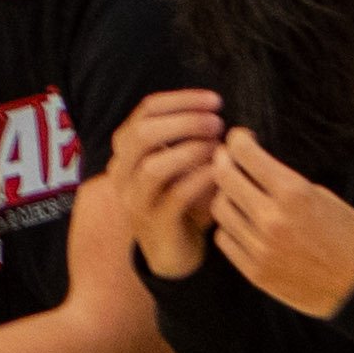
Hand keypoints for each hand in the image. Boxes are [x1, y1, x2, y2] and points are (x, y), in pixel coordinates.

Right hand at [118, 86, 226, 279]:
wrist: (174, 252)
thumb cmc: (184, 201)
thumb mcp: (184, 164)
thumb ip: (195, 139)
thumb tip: (230, 120)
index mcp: (128, 150)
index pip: (146, 111)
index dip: (181, 100)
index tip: (215, 101)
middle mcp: (124, 173)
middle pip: (142, 134)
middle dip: (184, 122)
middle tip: (217, 123)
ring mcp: (136, 200)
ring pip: (153, 167)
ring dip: (189, 150)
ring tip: (218, 147)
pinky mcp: (156, 224)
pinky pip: (176, 196)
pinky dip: (200, 179)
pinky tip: (219, 172)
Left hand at [208, 129, 353, 319]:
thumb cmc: (351, 236)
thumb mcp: (323, 196)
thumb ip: (283, 181)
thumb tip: (253, 166)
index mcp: (293, 193)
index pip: (245, 154)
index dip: (237, 140)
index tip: (240, 139)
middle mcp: (272, 219)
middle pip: (223, 177)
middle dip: (223, 161)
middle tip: (229, 159)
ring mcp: (261, 249)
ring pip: (220, 209)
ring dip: (226, 196)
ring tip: (239, 194)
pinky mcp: (256, 273)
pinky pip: (225, 240)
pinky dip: (230, 227)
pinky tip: (243, 223)